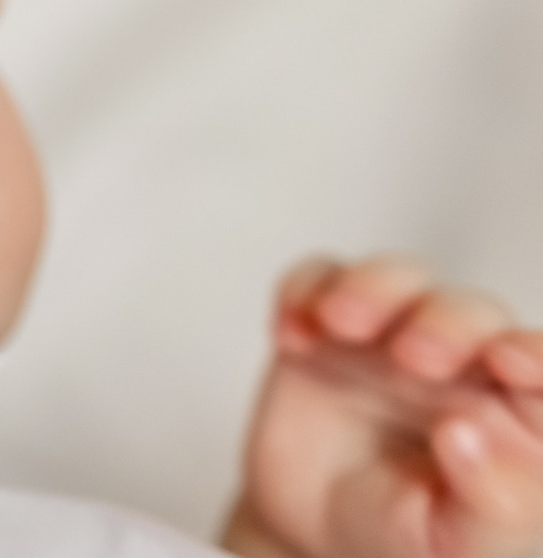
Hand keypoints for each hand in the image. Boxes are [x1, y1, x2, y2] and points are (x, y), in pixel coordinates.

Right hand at [228, 258, 542, 557]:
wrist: (313, 533)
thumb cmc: (405, 537)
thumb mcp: (457, 543)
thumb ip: (487, 501)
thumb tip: (467, 435)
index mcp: (513, 416)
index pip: (542, 370)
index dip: (534, 354)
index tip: (509, 360)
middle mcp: (460, 366)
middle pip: (471, 312)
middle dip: (447, 323)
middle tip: (415, 358)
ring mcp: (389, 337)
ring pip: (400, 279)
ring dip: (374, 288)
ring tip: (342, 323)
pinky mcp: (323, 326)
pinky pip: (317, 279)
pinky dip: (304, 291)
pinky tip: (294, 335)